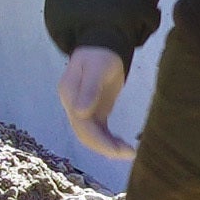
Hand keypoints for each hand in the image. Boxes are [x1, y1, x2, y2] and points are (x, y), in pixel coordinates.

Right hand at [60, 47, 135, 167]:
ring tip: (129, 153)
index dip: (97, 139)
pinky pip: (100, 132)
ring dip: (108, 147)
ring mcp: (83, 111)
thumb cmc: (100, 54)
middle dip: (105, 147)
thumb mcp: (97, 67)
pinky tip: (124, 147)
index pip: (80, 123)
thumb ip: (90, 88)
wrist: (103, 46)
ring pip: (92, 136)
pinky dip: (110, 141)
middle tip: (128, 153)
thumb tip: (80, 112)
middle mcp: (73, 106)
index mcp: (70, 95)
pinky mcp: (95, 113)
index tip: (117, 149)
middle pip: (84, 133)